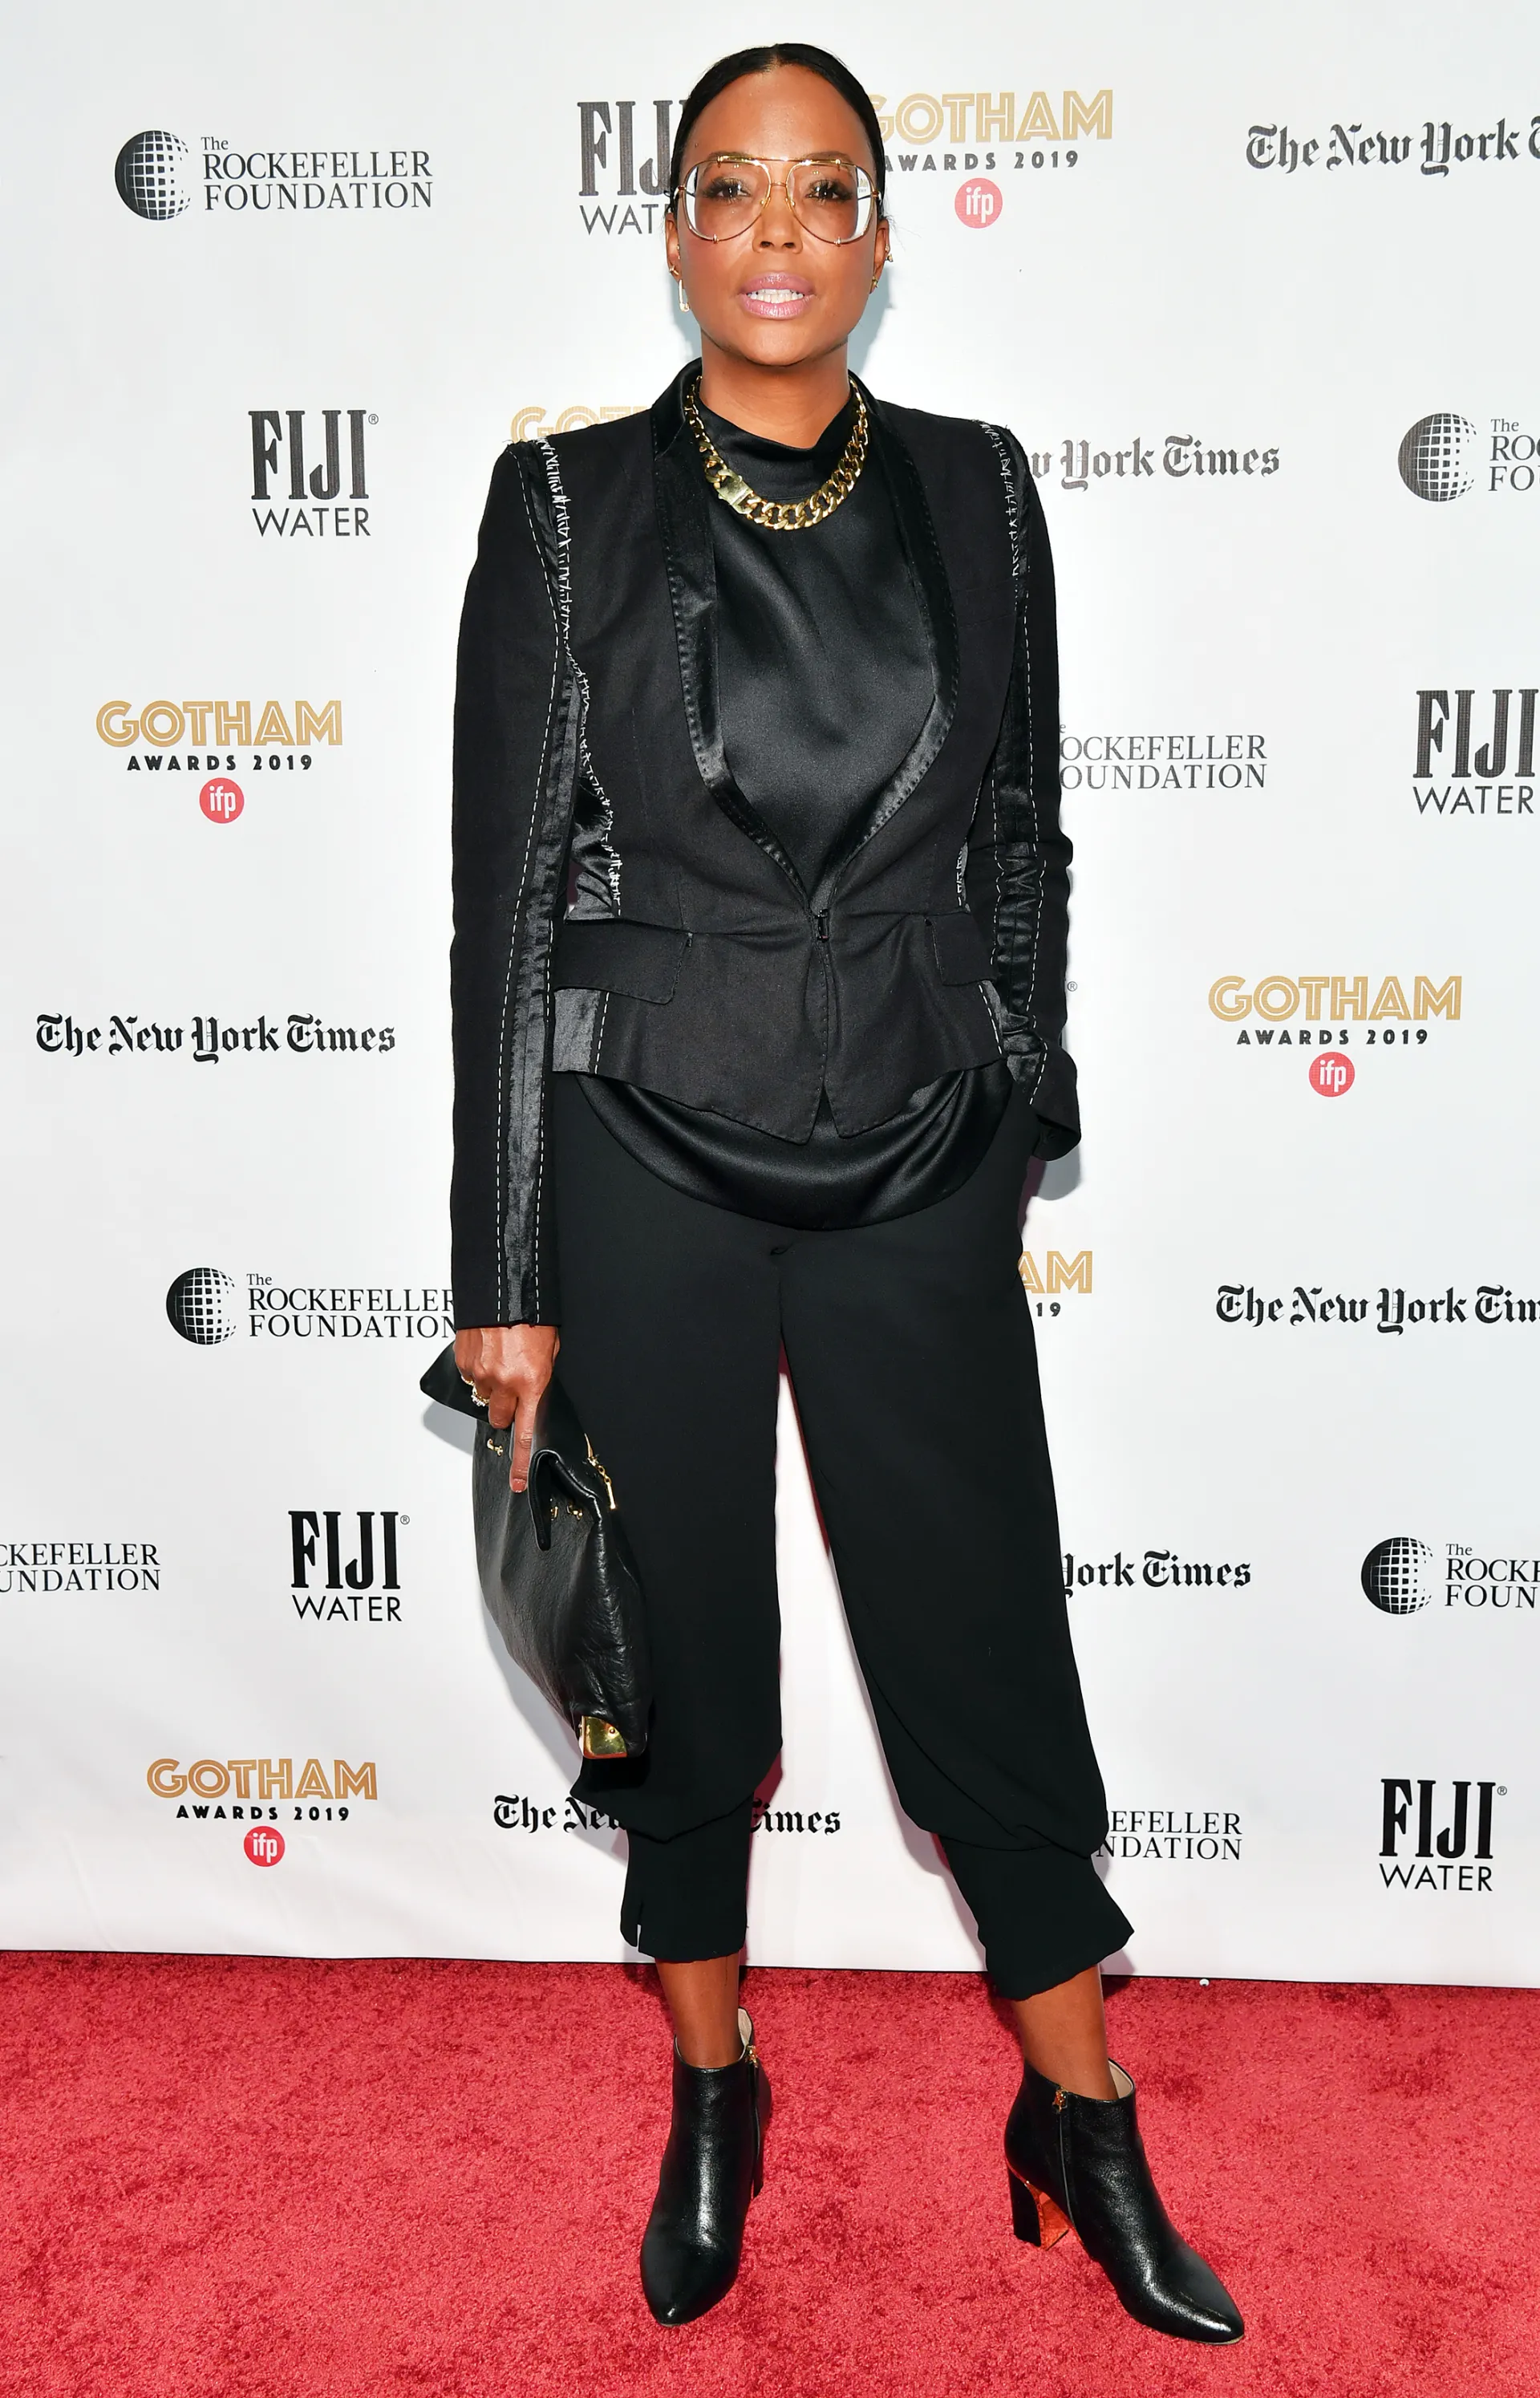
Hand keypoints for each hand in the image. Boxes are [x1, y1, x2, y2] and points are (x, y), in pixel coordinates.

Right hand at [454, 1324, 559, 1492]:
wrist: (504, 1289)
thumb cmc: (532, 1315)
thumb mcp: (550, 1348)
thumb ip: (541, 1375)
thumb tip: (534, 1391)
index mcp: (532, 1383)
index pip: (525, 1434)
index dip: (519, 1462)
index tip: (516, 1482)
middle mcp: (505, 1383)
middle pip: (500, 1418)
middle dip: (505, 1409)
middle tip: (512, 1389)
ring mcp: (481, 1374)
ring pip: (484, 1396)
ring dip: (492, 1386)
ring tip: (501, 1358)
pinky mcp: (464, 1362)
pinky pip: (471, 1376)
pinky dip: (478, 1369)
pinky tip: (488, 1350)